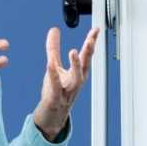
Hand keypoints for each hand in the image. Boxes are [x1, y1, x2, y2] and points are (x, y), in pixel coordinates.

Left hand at [33, 26, 99, 140]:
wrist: (52, 116)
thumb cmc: (56, 90)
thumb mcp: (54, 66)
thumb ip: (53, 48)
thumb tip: (54, 29)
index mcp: (77, 73)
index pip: (87, 55)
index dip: (91, 42)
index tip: (96, 30)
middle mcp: (76, 82)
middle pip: (85, 66)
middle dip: (89, 53)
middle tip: (91, 40)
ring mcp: (67, 91)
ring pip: (75, 79)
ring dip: (76, 65)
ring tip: (73, 51)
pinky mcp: (55, 98)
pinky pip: (55, 87)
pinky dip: (53, 77)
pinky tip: (50, 66)